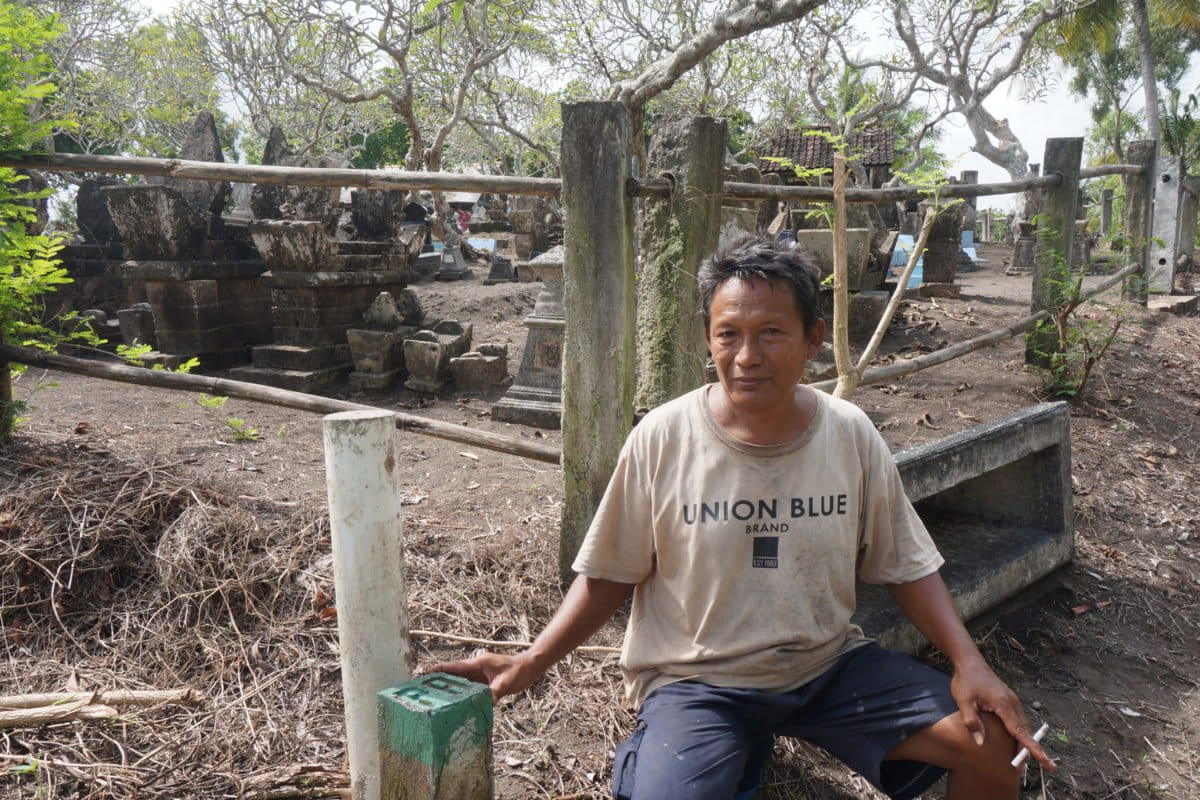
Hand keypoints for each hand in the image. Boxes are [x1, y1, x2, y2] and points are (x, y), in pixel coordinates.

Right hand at [425, 650, 539, 700]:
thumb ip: (494, 692)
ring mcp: (480, 676)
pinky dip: (463, 695)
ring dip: (451, 689)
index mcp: (478, 663)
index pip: (455, 667)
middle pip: (454, 675)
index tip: (425, 673)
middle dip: (440, 681)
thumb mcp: (506, 682)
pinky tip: (456, 704)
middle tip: (425, 689)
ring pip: (461, 683)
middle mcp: (476, 669)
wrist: (529, 668)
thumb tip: (485, 704)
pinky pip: (470, 689)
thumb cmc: (518, 671)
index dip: (440, 670)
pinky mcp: (485, 683)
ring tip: (436, 699)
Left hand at [951, 658, 1055, 771]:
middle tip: (1032, 766)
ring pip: (1023, 725)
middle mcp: (1013, 703)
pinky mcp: (1010, 700)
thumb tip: (980, 743)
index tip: (1046, 761)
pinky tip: (1017, 740)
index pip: (1020, 732)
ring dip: (1025, 741)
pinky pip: (1019, 719)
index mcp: (1003, 705)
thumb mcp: (963, 701)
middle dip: (1031, 749)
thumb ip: (972, 721)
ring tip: (1023, 759)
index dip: (1032, 749)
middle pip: (1025, 731)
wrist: (970, 661)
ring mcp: (1013, 701)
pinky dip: (1020, 732)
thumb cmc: (965, 681)